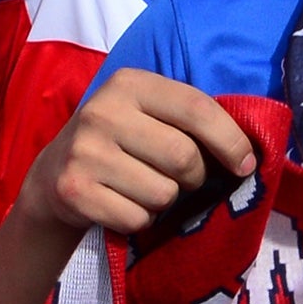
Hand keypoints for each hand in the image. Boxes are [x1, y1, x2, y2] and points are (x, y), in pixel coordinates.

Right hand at [18, 68, 255, 236]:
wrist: (53, 174)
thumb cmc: (120, 142)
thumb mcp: (147, 113)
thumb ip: (189, 120)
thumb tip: (249, 154)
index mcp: (128, 83)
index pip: (196, 108)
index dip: (230, 140)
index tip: (244, 165)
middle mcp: (102, 111)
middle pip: (184, 158)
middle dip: (194, 177)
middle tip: (179, 178)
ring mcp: (85, 151)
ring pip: (163, 193)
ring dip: (164, 201)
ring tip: (142, 188)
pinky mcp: (74, 189)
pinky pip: (137, 218)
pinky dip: (139, 220)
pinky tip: (121, 204)